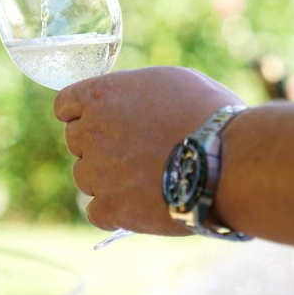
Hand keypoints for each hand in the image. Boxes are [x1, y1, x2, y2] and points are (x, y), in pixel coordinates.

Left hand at [54, 66, 243, 235]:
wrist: (228, 159)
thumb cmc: (208, 113)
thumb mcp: (168, 82)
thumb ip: (134, 94)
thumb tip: (128, 104)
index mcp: (101, 95)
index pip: (65, 105)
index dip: (81, 113)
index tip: (100, 121)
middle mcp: (90, 131)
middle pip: (75, 142)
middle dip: (98, 146)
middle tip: (133, 151)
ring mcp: (96, 172)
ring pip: (84, 178)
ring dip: (106, 179)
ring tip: (145, 178)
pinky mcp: (110, 208)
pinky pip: (96, 212)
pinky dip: (114, 211)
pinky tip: (140, 204)